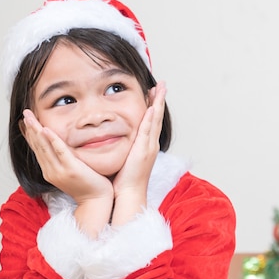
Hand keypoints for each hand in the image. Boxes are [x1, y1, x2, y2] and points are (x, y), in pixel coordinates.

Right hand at [21, 110, 113, 235]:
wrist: (96, 201)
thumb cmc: (88, 186)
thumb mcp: (71, 171)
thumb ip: (65, 161)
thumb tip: (63, 149)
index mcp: (50, 171)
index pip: (37, 149)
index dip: (29, 135)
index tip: (24, 121)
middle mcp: (51, 171)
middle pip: (38, 146)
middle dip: (30, 128)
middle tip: (25, 113)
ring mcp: (60, 171)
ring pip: (45, 147)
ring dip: (36, 130)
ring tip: (30, 117)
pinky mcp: (71, 169)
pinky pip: (60, 151)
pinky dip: (52, 140)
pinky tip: (46, 130)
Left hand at [110, 81, 166, 224]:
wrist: (129, 194)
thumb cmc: (124, 180)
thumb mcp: (125, 159)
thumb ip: (124, 148)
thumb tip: (116, 139)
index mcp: (146, 146)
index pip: (151, 121)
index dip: (154, 106)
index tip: (154, 93)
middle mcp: (150, 144)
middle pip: (157, 117)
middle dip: (160, 100)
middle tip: (162, 84)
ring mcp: (149, 146)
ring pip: (155, 120)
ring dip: (158, 103)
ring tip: (160, 88)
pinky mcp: (143, 150)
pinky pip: (147, 130)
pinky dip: (151, 118)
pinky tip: (152, 106)